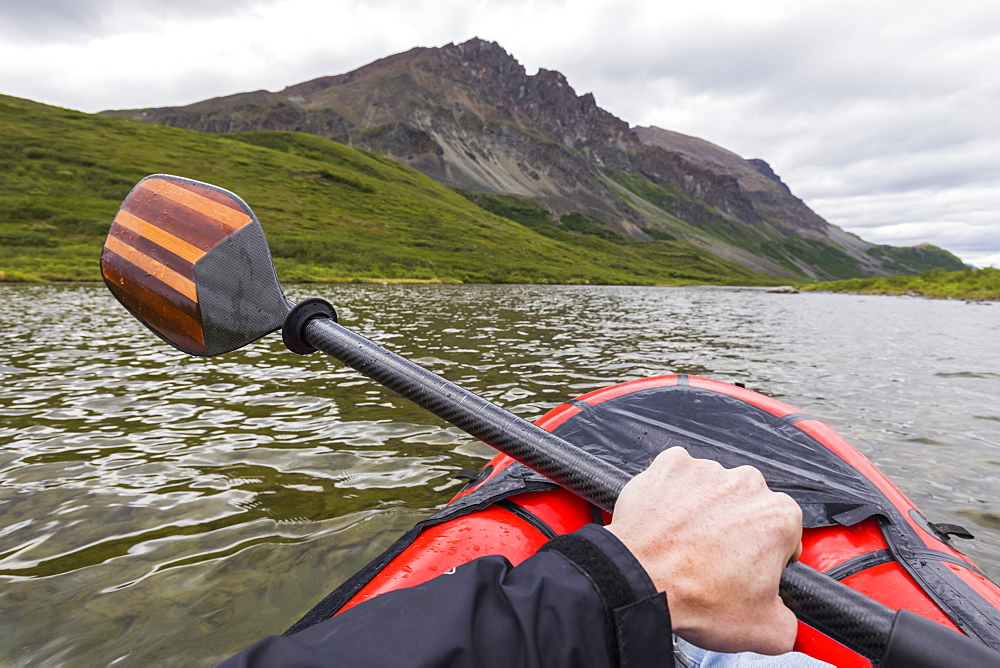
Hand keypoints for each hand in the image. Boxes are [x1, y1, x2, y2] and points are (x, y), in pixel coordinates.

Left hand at [606, 447, 801, 654]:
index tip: (750, 570)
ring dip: (703, 510)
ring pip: (712, 490)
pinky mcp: (669, 465)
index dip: (768, 557)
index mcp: (779, 516)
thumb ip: (790, 621)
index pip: (785, 533)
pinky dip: (672, 494)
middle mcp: (746, 483)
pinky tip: (667, 522)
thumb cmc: (695, 597)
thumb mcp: (766, 631)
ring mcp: (705, 470)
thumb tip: (784, 618)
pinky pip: (676, 476)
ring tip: (685, 543)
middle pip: (749, 506)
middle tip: (713, 560)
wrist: (638, 581)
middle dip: (736, 529)